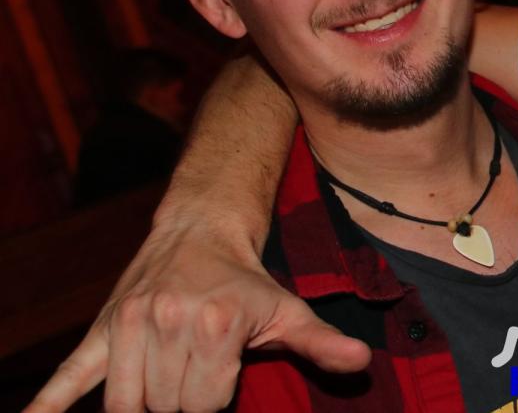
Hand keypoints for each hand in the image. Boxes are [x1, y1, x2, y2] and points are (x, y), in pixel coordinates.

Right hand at [24, 218, 370, 412]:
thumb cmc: (247, 281)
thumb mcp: (287, 310)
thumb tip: (360, 361)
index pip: (205, 406)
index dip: (215, 400)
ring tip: (162, 383)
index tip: (224, 376)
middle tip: (194, 373)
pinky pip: (68, 376)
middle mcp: (167, 321)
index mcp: (215, 324)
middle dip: (181, 402)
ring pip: (125, 405)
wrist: (200, 229)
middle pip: (166, 408)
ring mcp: (128, 326)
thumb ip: (320, 342)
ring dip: (143, 404)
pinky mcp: (100, 328)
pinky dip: (50, 406)